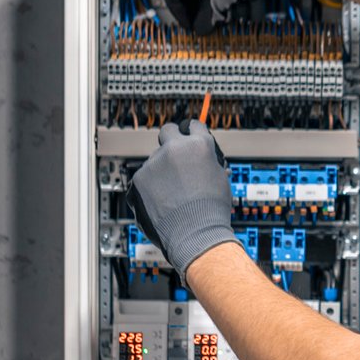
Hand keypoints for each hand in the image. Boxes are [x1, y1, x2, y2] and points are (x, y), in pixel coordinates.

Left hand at [124, 121, 235, 276]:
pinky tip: (161, 201)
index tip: (188, 136)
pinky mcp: (139, 178)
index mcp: (199, 145)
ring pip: (155, 159)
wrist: (195, 235)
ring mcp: (155, 162)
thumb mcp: (220, 179)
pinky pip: (144, 177)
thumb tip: (203, 160)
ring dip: (161, 170)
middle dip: (171, 139)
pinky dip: (150, 186)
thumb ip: (208, 162)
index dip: (191, 131)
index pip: (193, 125)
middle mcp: (175, 148)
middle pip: (168, 131)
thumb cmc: (211, 212)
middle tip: (174, 152)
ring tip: (172, 194)